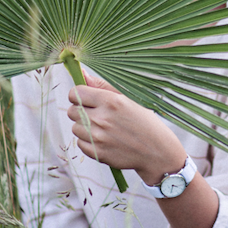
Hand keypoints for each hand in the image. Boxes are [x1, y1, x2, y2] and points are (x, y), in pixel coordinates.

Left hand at [67, 73, 185, 184]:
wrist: (156, 151)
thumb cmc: (143, 121)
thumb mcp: (127, 97)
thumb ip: (101, 85)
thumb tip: (82, 73)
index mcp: (110, 101)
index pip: (75, 93)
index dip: (78, 95)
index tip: (86, 99)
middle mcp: (102, 119)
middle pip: (71, 111)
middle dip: (80, 111)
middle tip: (97, 114)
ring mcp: (99, 138)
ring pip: (75, 128)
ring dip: (84, 127)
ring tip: (103, 128)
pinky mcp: (98, 153)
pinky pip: (80, 144)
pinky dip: (88, 142)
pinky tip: (103, 139)